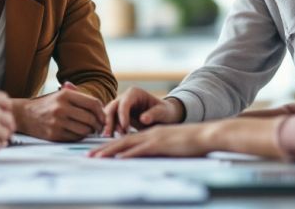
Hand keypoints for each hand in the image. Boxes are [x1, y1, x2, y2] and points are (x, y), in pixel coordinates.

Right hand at [14, 82, 104, 141]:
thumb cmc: (47, 104)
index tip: (103, 117)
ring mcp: (57, 122)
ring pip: (84, 130)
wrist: (24, 114)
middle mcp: (61, 107)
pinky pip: (75, 138)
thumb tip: (101, 108)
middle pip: (90, 118)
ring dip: (89, 132)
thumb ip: (79, 97)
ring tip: (88, 130)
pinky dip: (79, 136)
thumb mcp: (60, 94)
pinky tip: (77, 133)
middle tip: (98, 127)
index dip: (102, 112)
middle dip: (98, 124)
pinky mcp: (54, 134)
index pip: (93, 103)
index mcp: (65, 95)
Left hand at [90, 117, 284, 158]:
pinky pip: (140, 150)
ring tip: (95, 159)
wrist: (206, 134)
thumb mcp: (172, 145)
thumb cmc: (193, 142)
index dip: (111, 146)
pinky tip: (117, 160)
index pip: (127, 140)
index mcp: (151, 134)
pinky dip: (127, 155)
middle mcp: (148, 134)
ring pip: (126, 144)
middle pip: (121, 141)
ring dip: (109, 152)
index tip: (98, 153)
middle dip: (103, 149)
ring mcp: (153, 138)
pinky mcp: (160, 145)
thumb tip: (152, 158)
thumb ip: (160, 150)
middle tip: (88, 157)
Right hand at [102, 87, 183, 135]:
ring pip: (108, 115)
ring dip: (107, 126)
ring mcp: (120, 106)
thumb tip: (143, 119)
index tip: (124, 129)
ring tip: (109, 138)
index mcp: (134, 93)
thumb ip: (153, 114)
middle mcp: (125, 98)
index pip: (124, 103)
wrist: (165, 117)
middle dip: (109, 121)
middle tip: (108, 135)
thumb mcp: (163, 112)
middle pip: (112, 108)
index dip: (122, 116)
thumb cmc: (166, 112)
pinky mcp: (119, 116)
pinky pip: (111, 122)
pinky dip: (110, 130)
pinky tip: (112, 140)